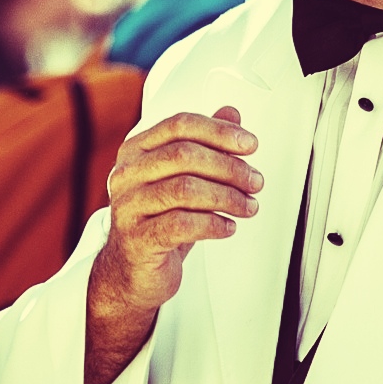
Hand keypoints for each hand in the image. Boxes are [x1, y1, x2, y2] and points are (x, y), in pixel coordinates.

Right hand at [82, 107, 261, 383]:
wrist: (133, 270)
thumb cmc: (159, 220)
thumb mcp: (183, 178)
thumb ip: (204, 143)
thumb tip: (231, 113)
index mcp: (136, 150)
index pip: (179, 125)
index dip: (219, 131)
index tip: (250, 144)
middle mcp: (126, 174)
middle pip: (184, 155)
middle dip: (229, 167)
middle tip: (255, 181)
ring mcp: (127, 206)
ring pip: (185, 189)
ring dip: (227, 197)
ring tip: (248, 207)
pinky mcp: (137, 239)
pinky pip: (182, 225)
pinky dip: (214, 224)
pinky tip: (228, 227)